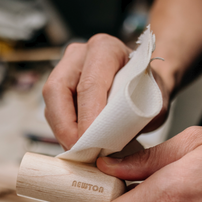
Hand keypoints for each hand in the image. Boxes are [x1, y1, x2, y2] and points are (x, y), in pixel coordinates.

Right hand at [43, 34, 170, 150]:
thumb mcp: (151, 104)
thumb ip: (131, 119)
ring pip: (51, 101)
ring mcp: (66, 69)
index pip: (90, 84)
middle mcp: (80, 54)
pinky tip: (76, 143)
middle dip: (65, 125)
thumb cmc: (148, 91)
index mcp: (106, 50)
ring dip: (61, 130)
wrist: (145, 85)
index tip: (90, 143)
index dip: (87, 116)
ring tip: (79, 151)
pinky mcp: (59, 87)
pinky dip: (62, 130)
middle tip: (78, 150)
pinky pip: (52, 110)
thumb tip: (105, 142)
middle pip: (57, 89)